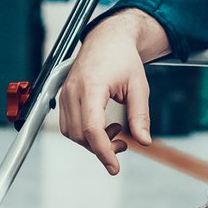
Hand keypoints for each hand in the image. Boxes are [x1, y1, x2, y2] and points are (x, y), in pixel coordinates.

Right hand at [58, 15, 154, 175]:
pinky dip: (85, 133)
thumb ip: (140, 115)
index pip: (92, 128)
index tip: (114, 167)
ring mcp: (65, 94)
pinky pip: (69, 125)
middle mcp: (73, 91)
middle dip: (102, 148)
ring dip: (93, 142)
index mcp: (92, 87)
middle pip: (80, 135)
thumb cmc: (123, 59)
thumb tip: (143, 141)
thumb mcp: (139, 86)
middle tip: (124, 145)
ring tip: (116, 132)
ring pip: (72, 133)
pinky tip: (104, 126)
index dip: (103, 151)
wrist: (107, 40)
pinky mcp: (64, 97)